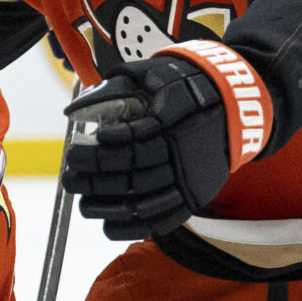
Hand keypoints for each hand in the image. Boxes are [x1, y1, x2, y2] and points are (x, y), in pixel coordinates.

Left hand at [60, 50, 253, 241]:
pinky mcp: (194, 198)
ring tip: (81, 201)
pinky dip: (131, 226)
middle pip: (134, 174)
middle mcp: (185, 154)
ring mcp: (191, 180)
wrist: (233, 105)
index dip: (101, 150)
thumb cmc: (183, 86)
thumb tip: (71, 111)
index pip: (132, 142)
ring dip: (107, 205)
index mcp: (175, 120)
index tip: (76, 148)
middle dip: (94, 178)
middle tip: (69, 174)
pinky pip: (161, 220)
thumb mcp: (150, 74)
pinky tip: (106, 223)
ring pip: (145, 202)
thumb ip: (112, 89)